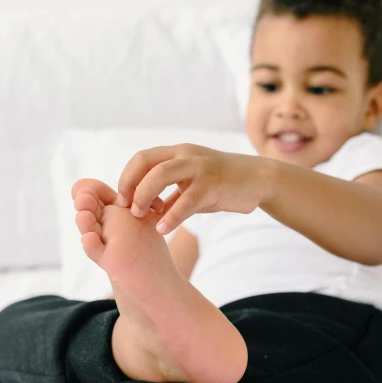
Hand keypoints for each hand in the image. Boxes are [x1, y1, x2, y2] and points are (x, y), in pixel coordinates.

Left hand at [114, 143, 273, 235]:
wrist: (259, 179)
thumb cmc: (223, 185)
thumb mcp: (192, 185)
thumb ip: (170, 194)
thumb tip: (145, 210)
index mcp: (178, 153)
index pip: (141, 158)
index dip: (127, 178)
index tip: (122, 201)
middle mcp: (186, 155)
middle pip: (146, 162)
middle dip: (130, 186)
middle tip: (128, 209)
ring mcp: (200, 167)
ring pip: (161, 175)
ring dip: (145, 196)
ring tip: (140, 217)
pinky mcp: (214, 183)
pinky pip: (187, 200)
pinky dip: (171, 216)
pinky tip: (163, 229)